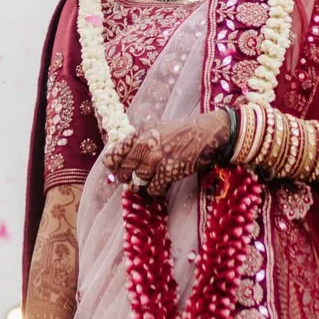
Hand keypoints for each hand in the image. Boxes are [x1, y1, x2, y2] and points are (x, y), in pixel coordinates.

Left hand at [101, 108, 231, 191]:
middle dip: (129, 178)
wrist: (206, 134)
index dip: (114, 166)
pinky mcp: (167, 172)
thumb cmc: (181, 132)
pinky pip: (153, 189)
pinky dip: (158, 188)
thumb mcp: (155, 130)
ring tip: (154, 177)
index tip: (118, 169)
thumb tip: (119, 164)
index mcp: (138, 134)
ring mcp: (154, 160)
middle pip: (122, 173)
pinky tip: (166, 179)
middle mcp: (143, 146)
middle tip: (139, 176)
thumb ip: (137, 144)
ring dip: (144, 184)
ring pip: (137, 183)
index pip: (112, 156)